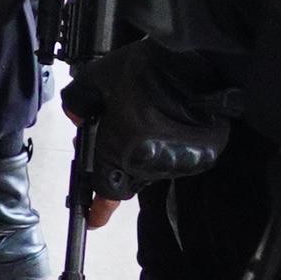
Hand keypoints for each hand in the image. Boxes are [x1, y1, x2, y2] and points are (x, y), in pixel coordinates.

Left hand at [64, 42, 237, 199]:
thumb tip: (77, 117)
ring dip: (142, 152)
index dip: (98, 206)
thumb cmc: (149, 68)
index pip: (107, 190)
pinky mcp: (203, 155)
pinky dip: (165, 147)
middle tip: (113, 133)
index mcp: (122, 148)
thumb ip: (79, 101)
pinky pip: (175, 159)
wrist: (200, 61)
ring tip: (144, 117)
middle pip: (128, 176)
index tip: (93, 219)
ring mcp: (180, 161)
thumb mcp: (99, 77)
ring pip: (152, 168)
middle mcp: (151, 162)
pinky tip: (165, 121)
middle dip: (117, 162)